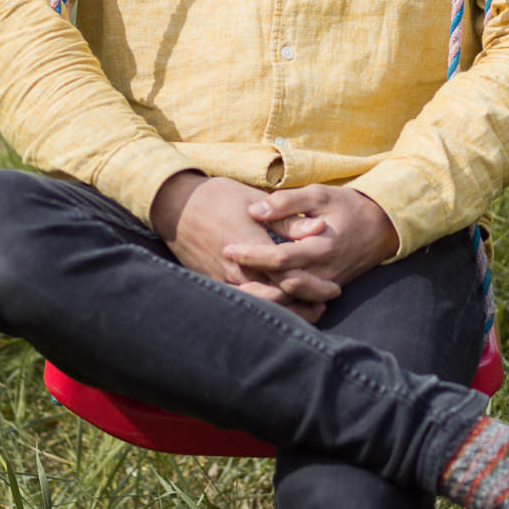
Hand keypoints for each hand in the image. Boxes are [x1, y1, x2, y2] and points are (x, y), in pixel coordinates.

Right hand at [150, 171, 340, 322]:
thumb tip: (318, 229)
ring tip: (308, 309)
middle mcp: (236, 270)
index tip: (334, 288)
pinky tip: (278, 305)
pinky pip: (243, 304)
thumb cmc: (217, 197)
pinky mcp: (213, 284)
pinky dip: (264, 308)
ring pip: (260, 307)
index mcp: (250, 248)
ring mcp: (222, 280)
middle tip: (325, 302)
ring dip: (286, 311)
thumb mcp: (254, 201)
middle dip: (304, 306)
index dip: (315, 287)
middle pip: (277, 300)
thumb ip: (287, 219)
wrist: (174, 205)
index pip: (290, 278)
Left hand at [220, 184, 398, 297]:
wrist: (381, 228)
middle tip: (225, 270)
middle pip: (281, 286)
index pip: (280, 259)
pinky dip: (278, 299)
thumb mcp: (319, 195)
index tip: (228, 248)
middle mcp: (324, 272)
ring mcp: (326, 285)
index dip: (251, 255)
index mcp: (321, 247)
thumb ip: (287, 202)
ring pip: (290, 300)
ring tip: (235, 284)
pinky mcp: (325, 289)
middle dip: (252, 281)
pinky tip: (258, 291)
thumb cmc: (347, 207)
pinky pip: (299, 301)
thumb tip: (254, 211)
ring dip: (262, 295)